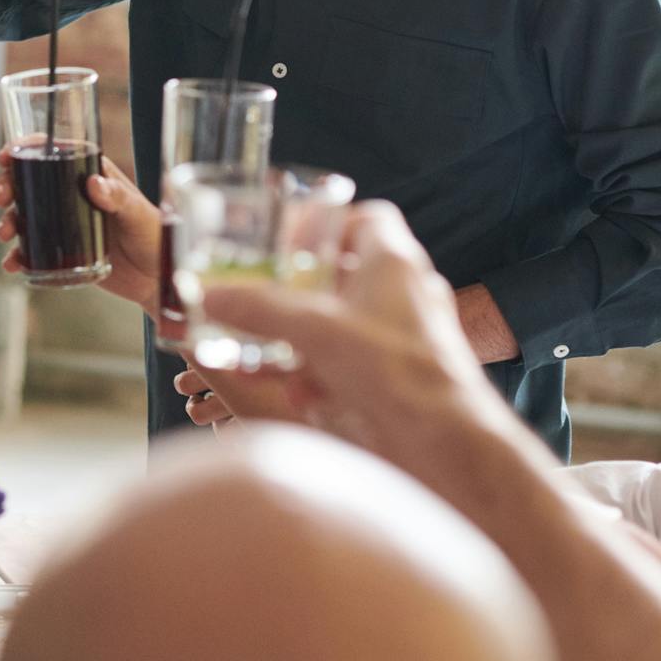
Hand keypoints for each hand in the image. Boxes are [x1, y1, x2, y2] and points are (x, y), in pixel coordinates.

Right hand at [0, 150, 161, 310]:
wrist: (155, 277)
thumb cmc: (154, 237)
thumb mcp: (138, 213)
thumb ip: (118, 197)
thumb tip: (94, 182)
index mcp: (90, 175)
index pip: (53, 152)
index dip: (25, 149)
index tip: (6, 155)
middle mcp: (72, 195)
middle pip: (30, 181)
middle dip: (7, 185)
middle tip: (2, 197)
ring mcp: (64, 222)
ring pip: (25, 214)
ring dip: (8, 220)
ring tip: (6, 232)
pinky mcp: (61, 249)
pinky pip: (32, 249)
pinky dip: (17, 255)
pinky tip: (13, 262)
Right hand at [194, 201, 511, 465]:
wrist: (448, 443)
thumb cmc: (397, 372)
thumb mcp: (315, 331)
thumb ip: (261, 310)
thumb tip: (211, 296)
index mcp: (395, 262)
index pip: (366, 218)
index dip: (327, 223)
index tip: (290, 241)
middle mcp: (408, 292)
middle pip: (350, 272)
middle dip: (304, 290)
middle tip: (269, 299)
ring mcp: (411, 334)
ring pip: (350, 321)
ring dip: (308, 338)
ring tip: (274, 357)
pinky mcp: (406, 373)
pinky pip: (359, 360)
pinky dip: (326, 372)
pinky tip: (302, 395)